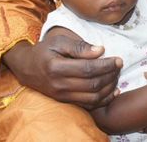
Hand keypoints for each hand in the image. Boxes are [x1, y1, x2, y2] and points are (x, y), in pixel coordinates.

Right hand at [3, 35, 120, 109]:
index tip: (118, 59)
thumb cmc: (45, 51)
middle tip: (119, 66)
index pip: (88, 69)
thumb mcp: (59, 41)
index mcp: (56, 67)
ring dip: (109, 88)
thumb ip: (79, 46)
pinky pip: (88, 105)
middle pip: (92, 84)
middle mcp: (59, 85)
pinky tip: (113, 91)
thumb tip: (100, 51)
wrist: (27, 68)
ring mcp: (62, 96)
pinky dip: (103, 100)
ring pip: (93, 97)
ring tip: (116, 76)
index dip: (106, 65)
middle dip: (110, 76)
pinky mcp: (65, 102)